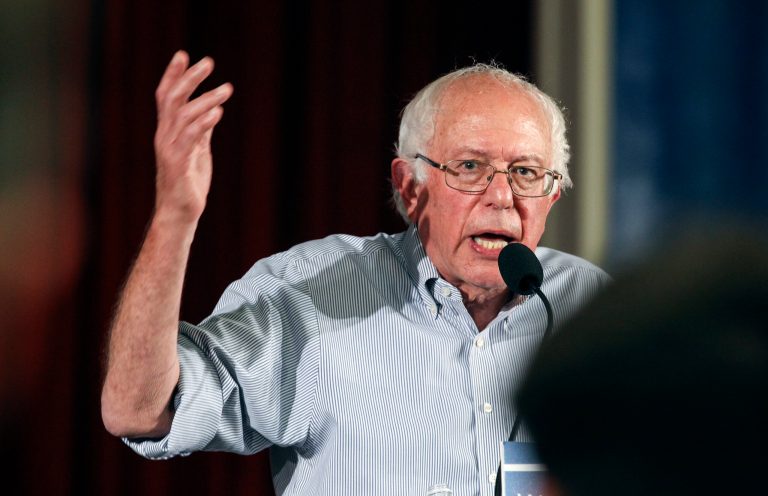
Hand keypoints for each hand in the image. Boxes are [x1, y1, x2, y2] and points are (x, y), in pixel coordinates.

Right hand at [153, 50, 232, 223]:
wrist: (179, 213)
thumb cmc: (188, 183)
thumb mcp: (198, 151)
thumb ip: (201, 131)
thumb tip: (211, 110)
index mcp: (168, 132)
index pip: (166, 96)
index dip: (173, 75)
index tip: (183, 54)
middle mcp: (164, 136)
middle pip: (171, 99)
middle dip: (189, 78)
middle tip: (209, 62)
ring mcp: (169, 149)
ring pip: (183, 115)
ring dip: (206, 99)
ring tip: (228, 89)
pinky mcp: (178, 164)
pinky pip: (190, 138)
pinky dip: (204, 123)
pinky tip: (218, 112)